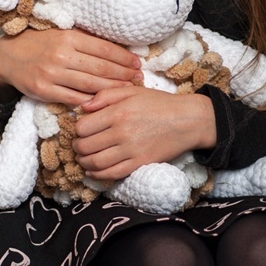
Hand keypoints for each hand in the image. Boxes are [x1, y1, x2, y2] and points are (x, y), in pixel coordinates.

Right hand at [0, 27, 140, 106]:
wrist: (8, 56)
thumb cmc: (40, 44)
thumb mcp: (62, 33)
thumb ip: (86, 40)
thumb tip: (117, 47)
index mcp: (68, 38)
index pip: (104, 49)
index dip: (124, 58)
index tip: (137, 63)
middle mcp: (61, 55)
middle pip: (101, 68)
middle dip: (124, 74)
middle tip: (139, 78)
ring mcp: (52, 74)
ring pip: (91, 85)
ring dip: (113, 89)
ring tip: (128, 90)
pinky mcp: (44, 91)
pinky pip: (74, 99)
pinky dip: (92, 102)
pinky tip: (105, 102)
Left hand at [73, 87, 216, 180]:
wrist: (187, 120)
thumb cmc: (159, 103)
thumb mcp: (132, 91)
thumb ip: (106, 95)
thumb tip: (83, 107)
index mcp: (118, 112)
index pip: (82, 127)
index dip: (77, 130)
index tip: (81, 130)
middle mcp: (122, 132)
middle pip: (85, 146)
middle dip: (77, 147)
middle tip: (79, 145)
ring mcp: (131, 150)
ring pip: (95, 162)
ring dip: (84, 162)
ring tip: (83, 158)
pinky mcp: (139, 163)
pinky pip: (112, 174)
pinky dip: (97, 175)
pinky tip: (92, 171)